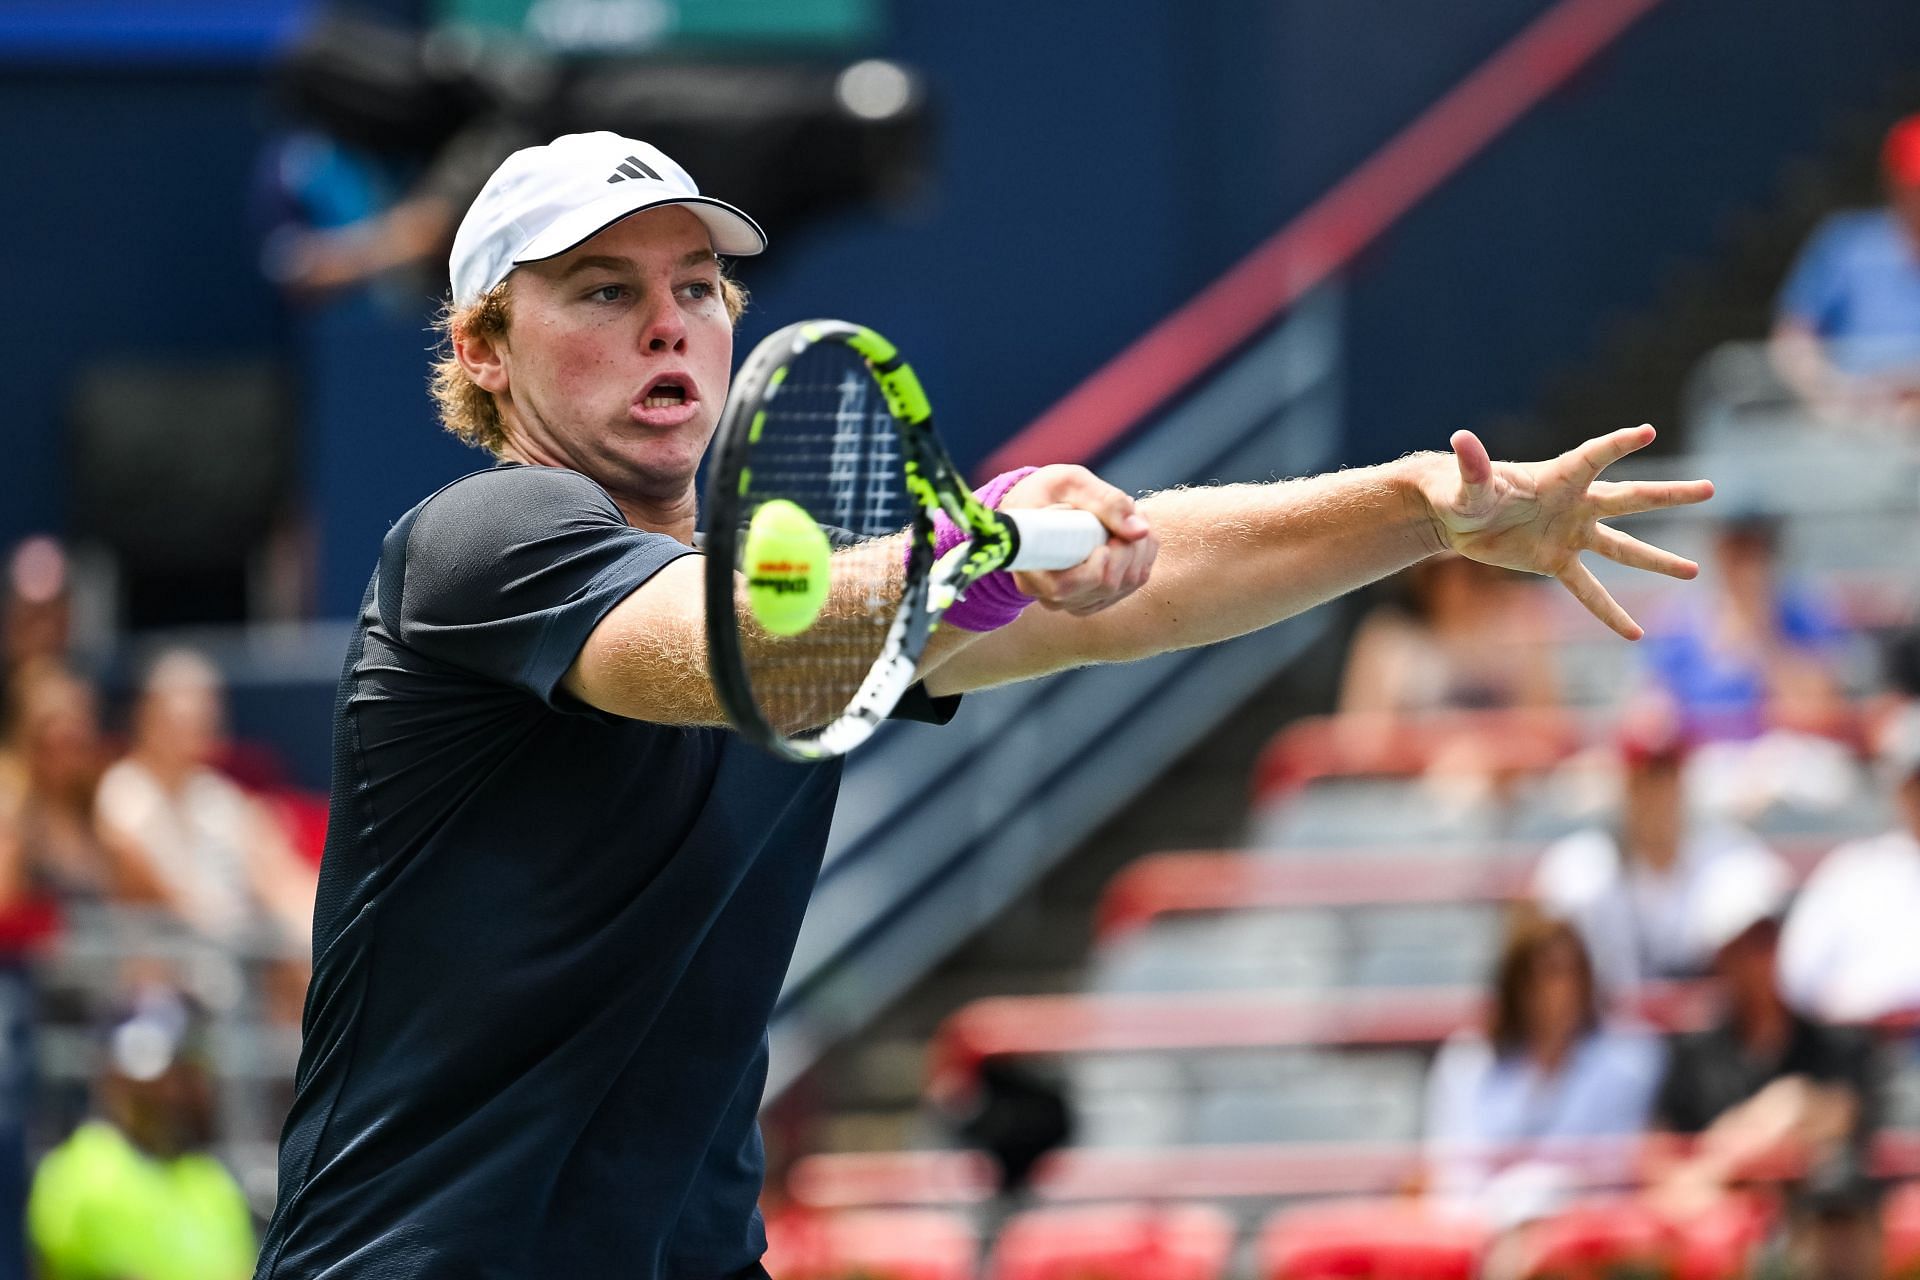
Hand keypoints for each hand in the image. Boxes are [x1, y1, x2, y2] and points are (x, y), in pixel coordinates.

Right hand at [999, 464, 1157, 615]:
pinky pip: (1128, 588)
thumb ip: (1104, 500)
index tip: (1105, 541)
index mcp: (1030, 567)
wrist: (1035, 507)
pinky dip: (1141, 559)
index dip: (1094, 568)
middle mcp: (1048, 594)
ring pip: (1122, 588)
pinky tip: (1133, 534)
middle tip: (1132, 512)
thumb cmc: (1045, 492)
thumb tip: (1140, 530)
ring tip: (1133, 516)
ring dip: (1139, 550)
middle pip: (1103, 587)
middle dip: (1128, 548)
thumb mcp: (1069, 482)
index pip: (1065, 587)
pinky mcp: (1091, 599)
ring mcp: (1071, 600)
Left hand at [1417, 424, 1712, 638]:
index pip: (1593, 457)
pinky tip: (1635, 633)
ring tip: (1695, 571)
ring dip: (1656, 560)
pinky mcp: (1555, 561)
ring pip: (1622, 548)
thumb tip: (1461, 439)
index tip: (1645, 432)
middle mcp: (1573, 503)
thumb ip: (1472, 467)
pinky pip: (1588, 589)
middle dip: (1669, 495)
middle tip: (1710, 489)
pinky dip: (1609, 611)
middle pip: (1629, 498)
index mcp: (1556, 477)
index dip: (1617, 444)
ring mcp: (1569, 533)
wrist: (1454, 517)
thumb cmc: (1459, 491)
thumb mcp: (1466, 484)